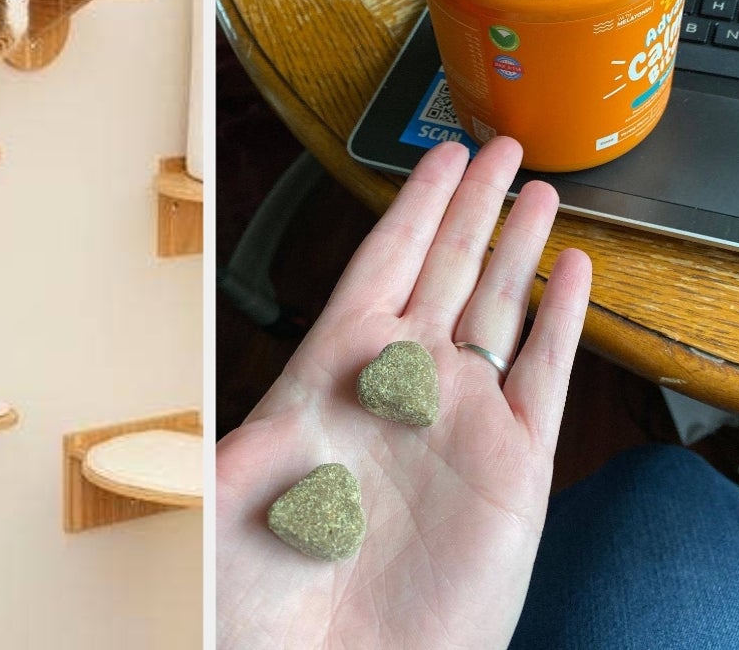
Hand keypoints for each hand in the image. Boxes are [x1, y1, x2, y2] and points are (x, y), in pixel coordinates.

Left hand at [217, 137, 592, 648]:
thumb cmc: (272, 593)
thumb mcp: (221, 496)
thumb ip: (208, 430)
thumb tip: (164, 384)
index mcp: (335, 375)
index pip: (380, 266)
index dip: (411, 208)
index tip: (435, 159)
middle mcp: (405, 384)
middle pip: (446, 268)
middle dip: (473, 205)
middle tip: (501, 146)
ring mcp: (464, 419)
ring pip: (499, 306)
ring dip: (520, 245)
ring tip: (542, 190)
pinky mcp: (516, 465)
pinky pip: (547, 373)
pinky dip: (564, 320)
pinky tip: (574, 273)